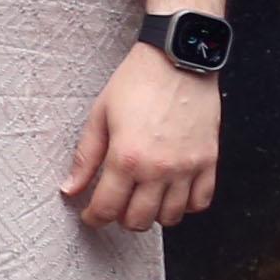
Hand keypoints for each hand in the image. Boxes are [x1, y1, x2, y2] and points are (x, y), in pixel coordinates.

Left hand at [63, 44, 220, 230]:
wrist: (178, 58)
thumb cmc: (138, 82)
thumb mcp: (100, 115)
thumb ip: (86, 157)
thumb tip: (71, 188)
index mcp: (126, 158)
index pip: (107, 209)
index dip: (95, 218)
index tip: (92, 216)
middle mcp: (158, 168)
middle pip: (139, 220)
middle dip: (122, 219)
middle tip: (117, 205)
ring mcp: (186, 167)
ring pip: (171, 217)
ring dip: (154, 215)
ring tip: (144, 199)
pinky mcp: (208, 160)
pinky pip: (201, 201)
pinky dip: (186, 205)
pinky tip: (173, 193)